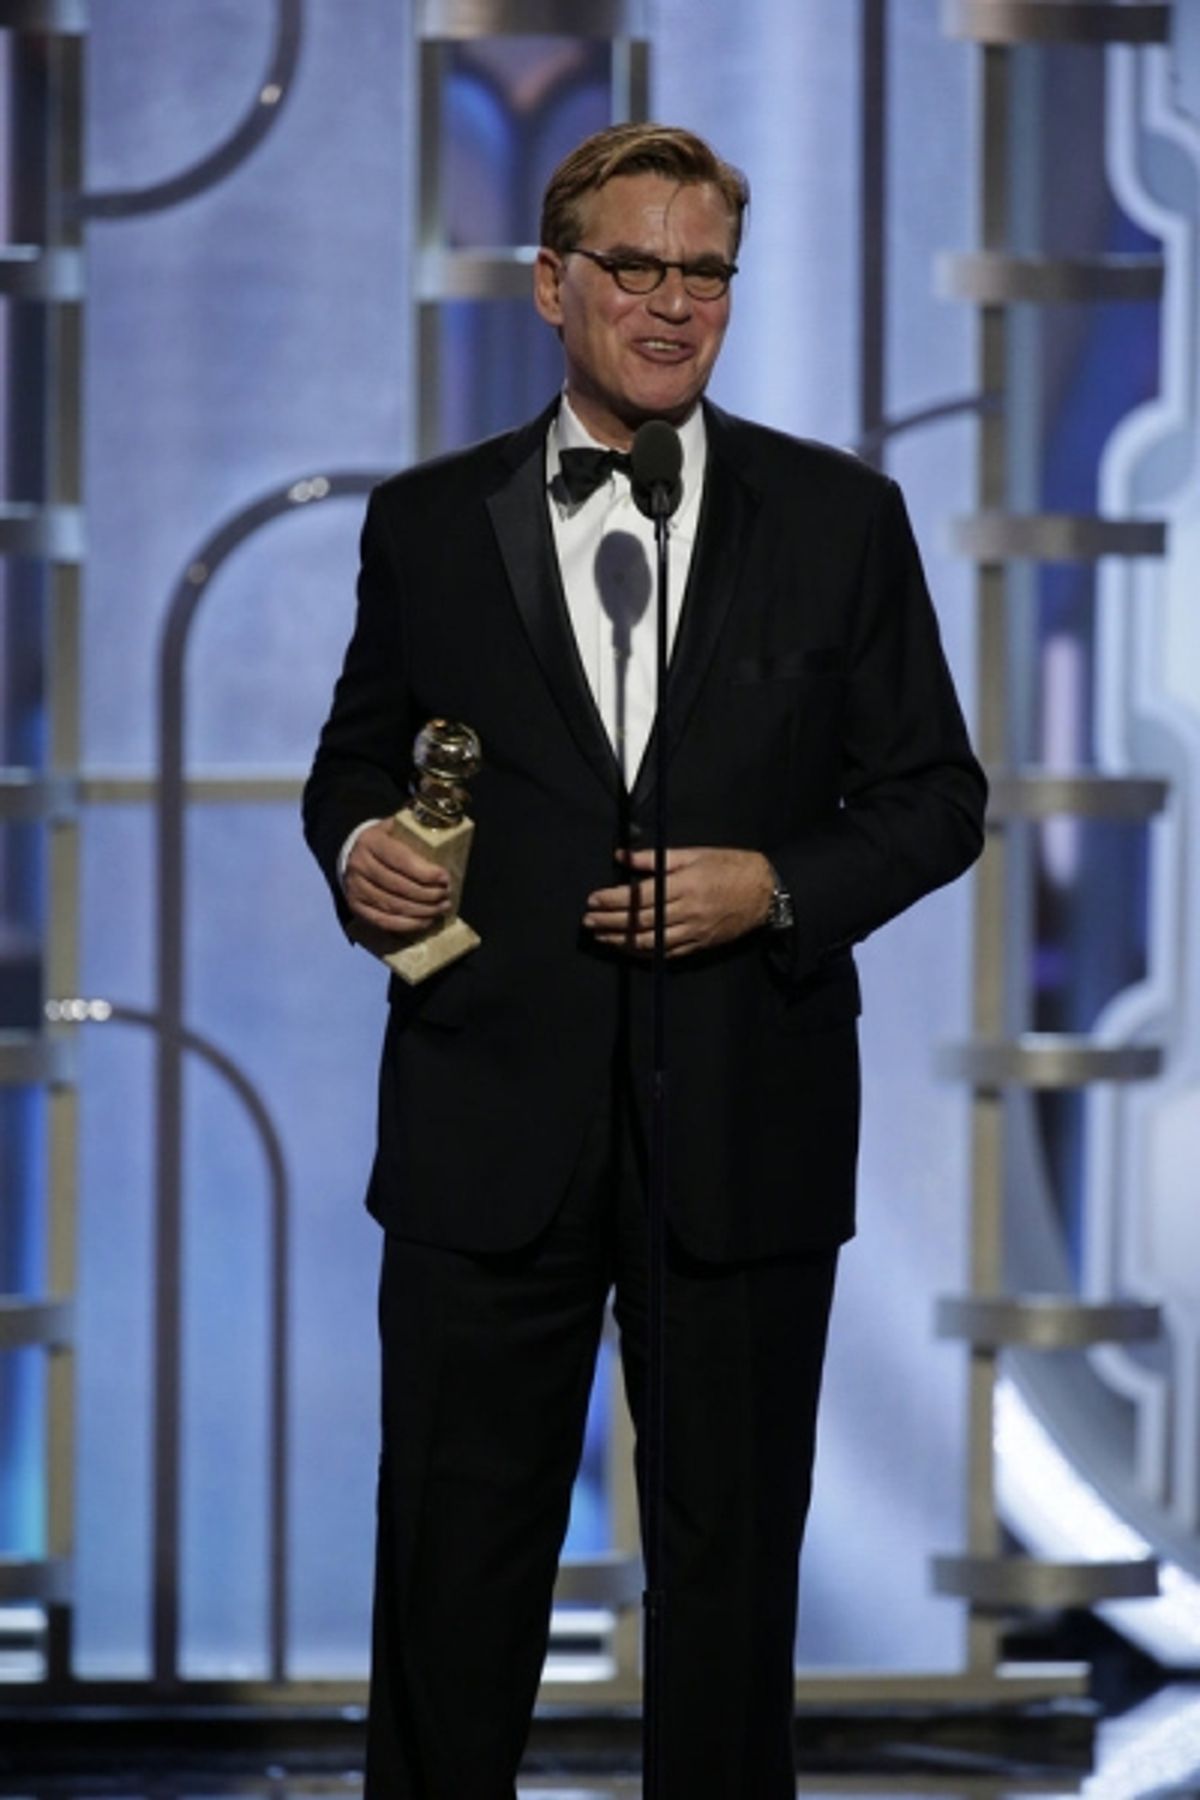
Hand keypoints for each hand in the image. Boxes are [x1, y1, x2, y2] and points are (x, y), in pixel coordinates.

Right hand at [344, 822, 450, 936]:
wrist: (355, 855)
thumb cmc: (386, 841)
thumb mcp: (396, 827)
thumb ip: (416, 826)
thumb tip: (445, 826)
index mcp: (371, 841)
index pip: (400, 859)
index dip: (425, 872)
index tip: (445, 878)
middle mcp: (359, 864)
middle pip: (398, 885)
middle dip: (428, 893)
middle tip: (447, 894)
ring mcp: (355, 888)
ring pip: (394, 905)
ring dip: (422, 910)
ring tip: (441, 907)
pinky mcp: (356, 907)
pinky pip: (385, 921)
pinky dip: (408, 924)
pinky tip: (426, 920)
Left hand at [583, 847, 774, 958]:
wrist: (765, 891)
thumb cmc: (729, 866)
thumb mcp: (693, 854)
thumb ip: (655, 858)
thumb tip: (622, 856)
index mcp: (685, 885)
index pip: (639, 896)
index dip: (613, 900)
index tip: (592, 899)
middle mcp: (688, 911)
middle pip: (640, 921)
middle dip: (610, 922)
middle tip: (588, 922)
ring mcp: (694, 931)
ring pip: (651, 942)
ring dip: (622, 941)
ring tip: (602, 937)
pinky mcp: (700, 944)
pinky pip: (667, 953)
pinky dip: (644, 953)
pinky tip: (629, 949)